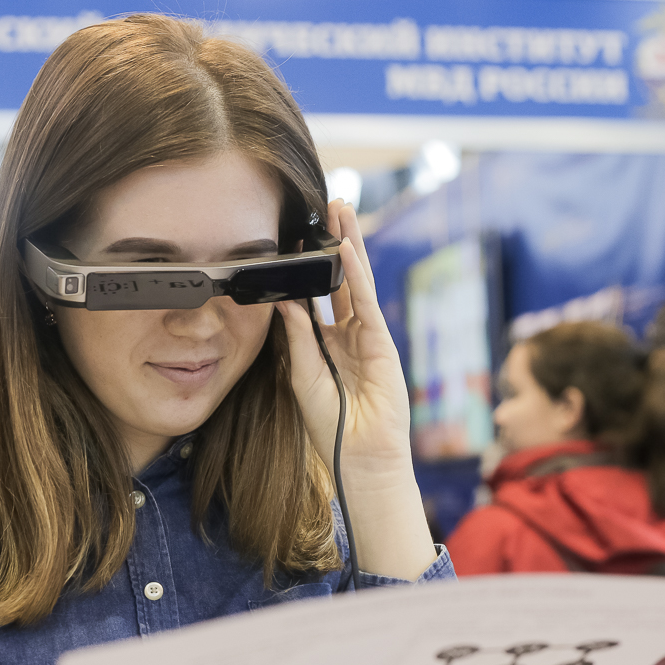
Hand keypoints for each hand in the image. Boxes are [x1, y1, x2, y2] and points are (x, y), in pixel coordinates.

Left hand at [276, 201, 412, 479]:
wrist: (360, 456)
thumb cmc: (331, 425)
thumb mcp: (302, 376)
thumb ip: (296, 337)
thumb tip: (283, 301)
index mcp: (326, 344)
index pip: (316, 297)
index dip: (307, 269)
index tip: (294, 239)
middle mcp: (347, 335)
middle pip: (340, 280)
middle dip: (333, 245)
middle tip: (325, 208)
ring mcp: (366, 336)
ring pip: (356, 282)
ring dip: (348, 246)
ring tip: (340, 211)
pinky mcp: (380, 342)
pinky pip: (365, 301)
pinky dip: (356, 274)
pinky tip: (345, 249)